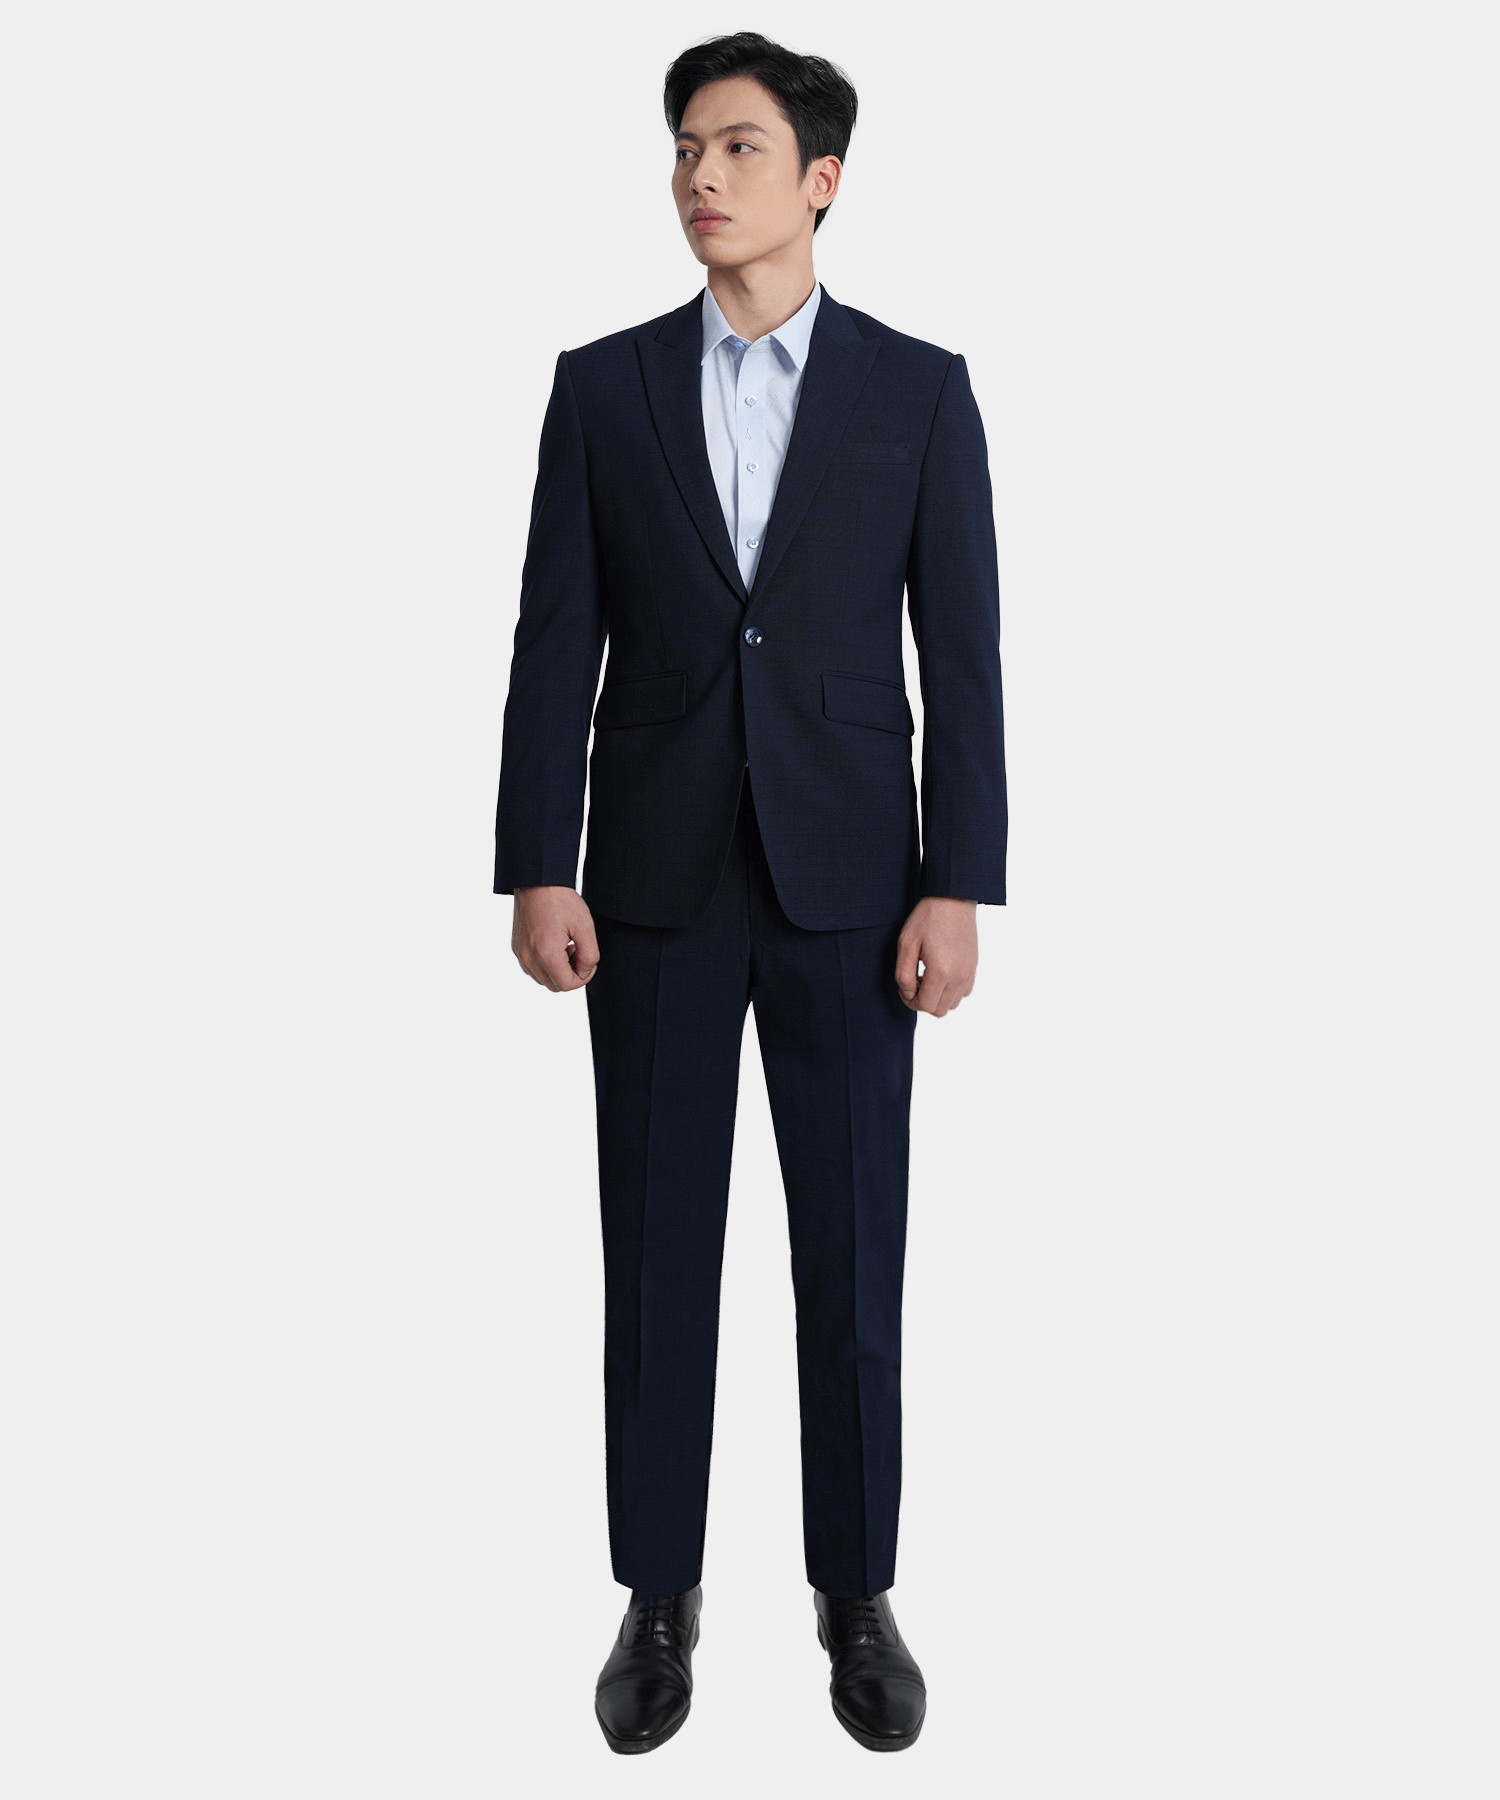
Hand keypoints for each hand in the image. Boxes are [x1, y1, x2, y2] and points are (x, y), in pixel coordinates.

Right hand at [511, 885, 599, 991]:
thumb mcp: (585, 927)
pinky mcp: (516, 947)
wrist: (538, 880)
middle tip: (578, 951)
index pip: (568, 985)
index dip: (584, 977)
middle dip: (571, 974)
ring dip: (558, 970)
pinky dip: (545, 964)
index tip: (589, 959)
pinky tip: (554, 944)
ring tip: (566, 946)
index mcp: (546, 955)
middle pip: (555, 986)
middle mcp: (529, 958)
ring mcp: (520, 953)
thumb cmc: (562, 900)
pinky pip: (532, 968)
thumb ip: (589, 955)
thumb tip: (584, 972)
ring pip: (543, 979)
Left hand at [894, 896, 977, 1016]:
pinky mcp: (973, 967)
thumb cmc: (928, 918)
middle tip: (913, 982)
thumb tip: (908, 993)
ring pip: (952, 1004)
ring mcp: (969, 972)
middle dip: (923, 1001)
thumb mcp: (906, 944)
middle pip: (939, 1010)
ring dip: (937, 997)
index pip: (926, 1006)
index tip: (903, 987)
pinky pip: (963, 992)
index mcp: (941, 971)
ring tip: (926, 977)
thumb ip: (903, 974)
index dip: (910, 1001)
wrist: (953, 899)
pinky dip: (950, 991)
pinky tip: (940, 974)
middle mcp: (959, 976)